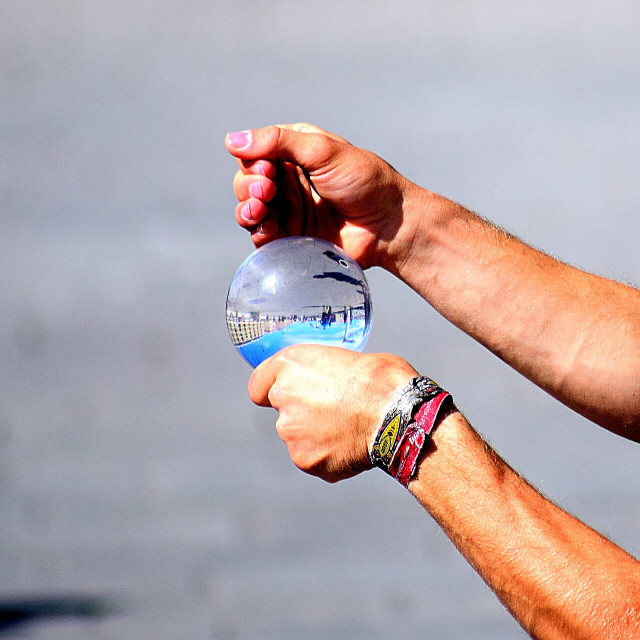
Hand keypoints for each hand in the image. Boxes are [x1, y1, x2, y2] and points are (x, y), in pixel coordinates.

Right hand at [225, 123, 410, 269]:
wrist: (389, 226)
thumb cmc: (365, 181)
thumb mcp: (323, 151)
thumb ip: (278, 142)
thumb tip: (231, 140)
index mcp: (295, 153)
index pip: (255, 154)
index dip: (252, 162)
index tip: (266, 170)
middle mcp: (289, 181)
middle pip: (247, 183)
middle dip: (248, 187)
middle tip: (265, 192)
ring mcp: (290, 212)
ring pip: (250, 211)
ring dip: (247, 210)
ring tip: (258, 211)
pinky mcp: (293, 239)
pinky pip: (264, 237)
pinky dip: (259, 233)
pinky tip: (266, 230)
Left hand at [248, 344, 417, 482]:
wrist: (396, 413)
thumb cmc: (380, 379)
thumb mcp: (343, 358)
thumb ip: (318, 374)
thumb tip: (322, 385)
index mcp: (289, 365)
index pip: (258, 385)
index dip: (272, 390)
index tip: (286, 395)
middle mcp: (282, 398)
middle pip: (283, 413)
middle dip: (304, 413)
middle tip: (336, 410)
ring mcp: (291, 433)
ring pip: (299, 437)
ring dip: (317, 435)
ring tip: (350, 427)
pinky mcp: (305, 460)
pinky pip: (314, 459)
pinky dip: (330, 455)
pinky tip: (352, 445)